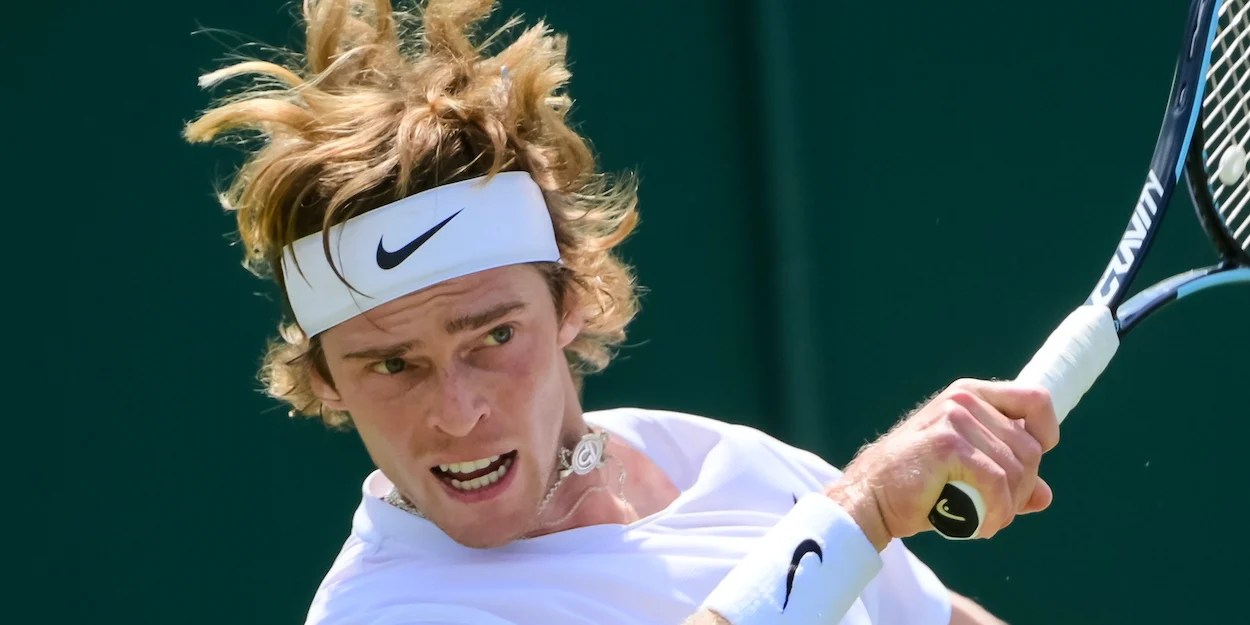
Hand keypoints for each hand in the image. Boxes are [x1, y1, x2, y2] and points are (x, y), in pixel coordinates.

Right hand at [827, 378, 1059, 548]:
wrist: (870, 499)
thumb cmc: (916, 487)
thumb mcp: (967, 476)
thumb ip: (1007, 479)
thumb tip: (1044, 496)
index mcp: (970, 395)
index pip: (1036, 399)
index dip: (1045, 435)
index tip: (1028, 469)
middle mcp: (963, 399)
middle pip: (1030, 447)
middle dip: (1022, 489)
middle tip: (998, 512)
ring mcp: (954, 418)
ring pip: (1016, 469)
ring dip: (1009, 507)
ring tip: (987, 521)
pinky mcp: (947, 444)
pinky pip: (997, 482)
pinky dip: (997, 512)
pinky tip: (982, 526)